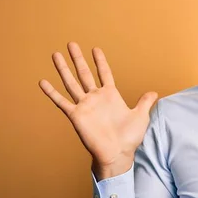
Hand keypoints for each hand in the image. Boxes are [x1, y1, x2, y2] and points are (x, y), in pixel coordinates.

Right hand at [38, 42, 157, 179]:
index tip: (95, 48)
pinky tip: (43, 82)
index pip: (104, 73)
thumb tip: (154, 93)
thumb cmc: (130, 138)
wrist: (118, 153)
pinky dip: (52, 92)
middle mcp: (96, 98)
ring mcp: (85, 106)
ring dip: (63, 69)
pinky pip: (62, 102)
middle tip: (71, 44)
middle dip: (78, 59)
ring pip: (71, 83)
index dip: (100, 62)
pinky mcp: (76, 116)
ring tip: (56, 54)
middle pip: (84, 73)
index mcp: (111, 96)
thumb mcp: (141, 116)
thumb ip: (145, 102)